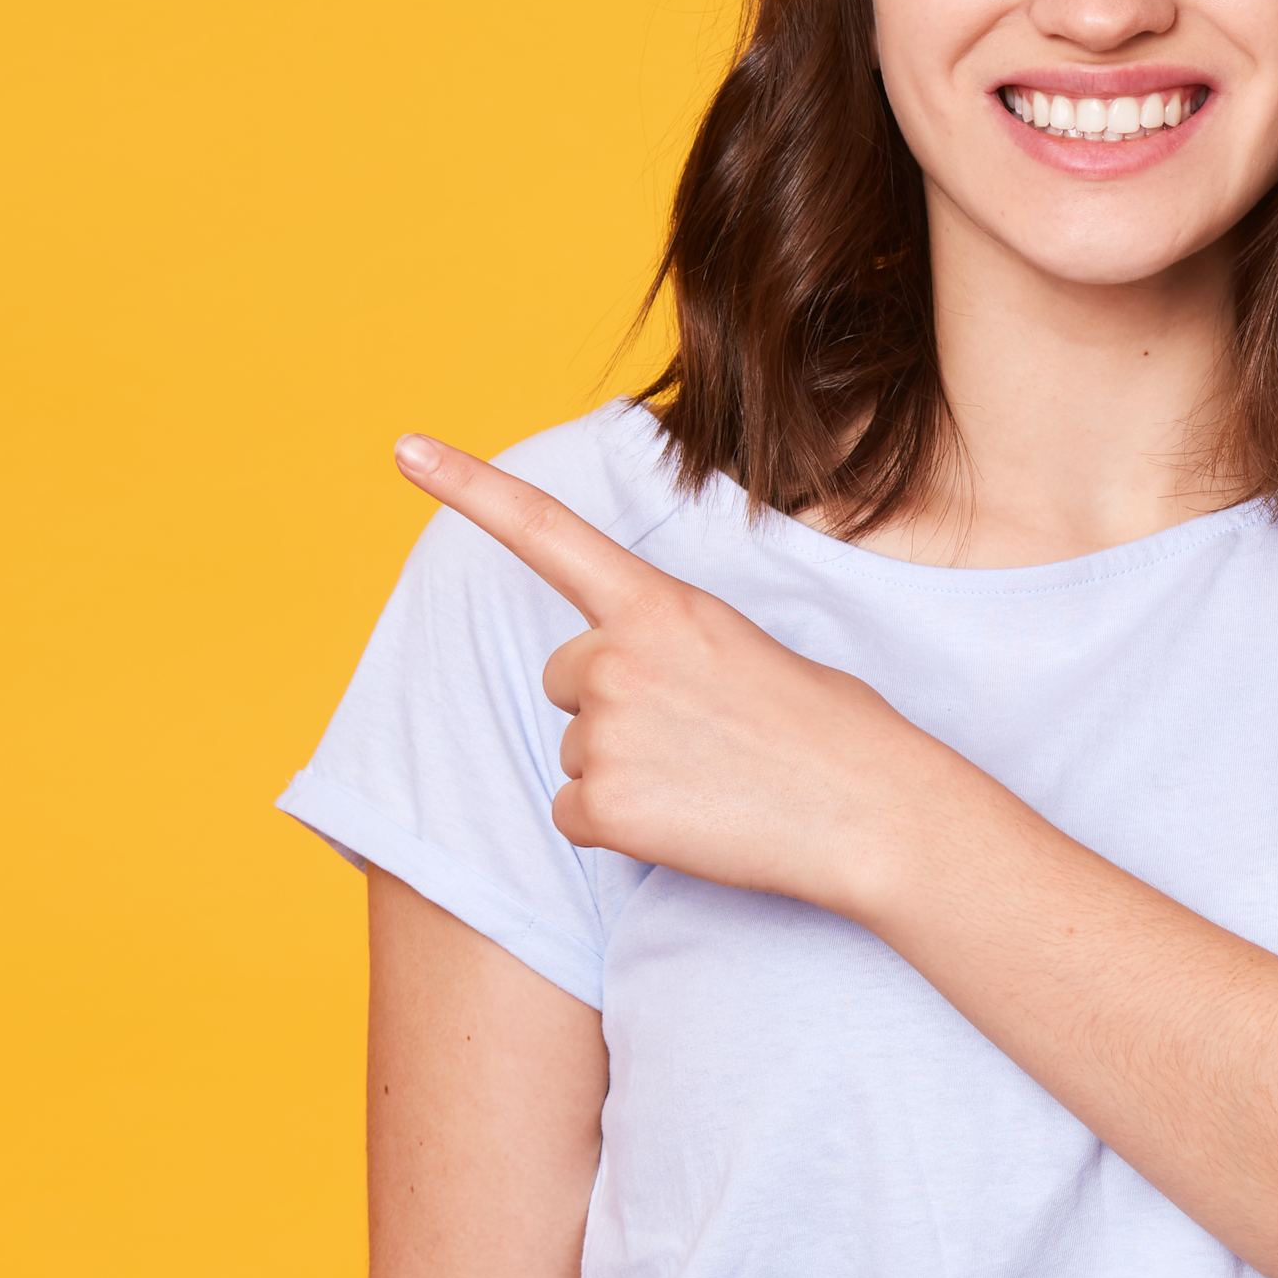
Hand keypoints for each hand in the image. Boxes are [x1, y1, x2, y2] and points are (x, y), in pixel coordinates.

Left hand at [394, 433, 966, 917]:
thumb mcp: (743, 647)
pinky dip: (621, 828)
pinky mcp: (600, 805)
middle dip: (614, 706)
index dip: (468, 487)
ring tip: (708, 777)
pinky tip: (688, 820)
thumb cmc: (828, 730)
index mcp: (658, 603)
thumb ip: (669, 643)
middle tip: (699, 732)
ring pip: (575, 751)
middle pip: (565, 680)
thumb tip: (627, 688)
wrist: (873, 811)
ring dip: (627, 770)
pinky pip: (575, 814)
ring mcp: (604, 731)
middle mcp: (616, 656)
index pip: (544, 531)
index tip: (404, 449)